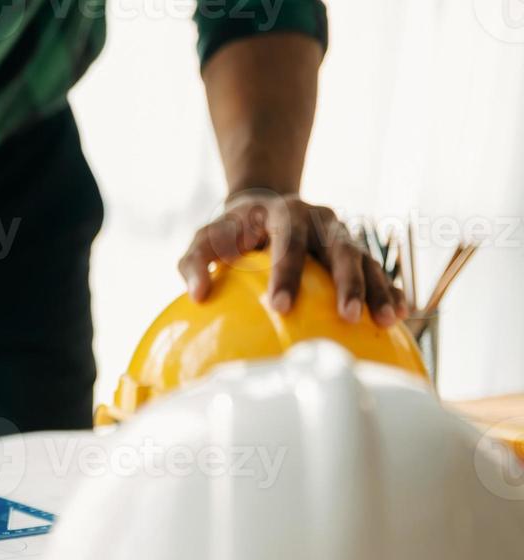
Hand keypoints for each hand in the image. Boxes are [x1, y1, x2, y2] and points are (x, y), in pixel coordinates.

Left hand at [179, 192, 407, 326]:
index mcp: (284, 213)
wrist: (263, 205)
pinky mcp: (354, 249)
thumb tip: (198, 295)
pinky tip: (398, 316)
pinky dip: (388, 289)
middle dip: (347, 283)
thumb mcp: (205, 240)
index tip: (282, 307)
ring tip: (384, 320)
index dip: (287, 274)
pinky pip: (376, 269)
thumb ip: (194, 263)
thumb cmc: (229, 232)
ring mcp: (341, 233)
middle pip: (340, 249)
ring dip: (377, 289)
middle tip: (347, 317)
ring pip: (365, 259)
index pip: (288, 243)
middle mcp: (320, 219)